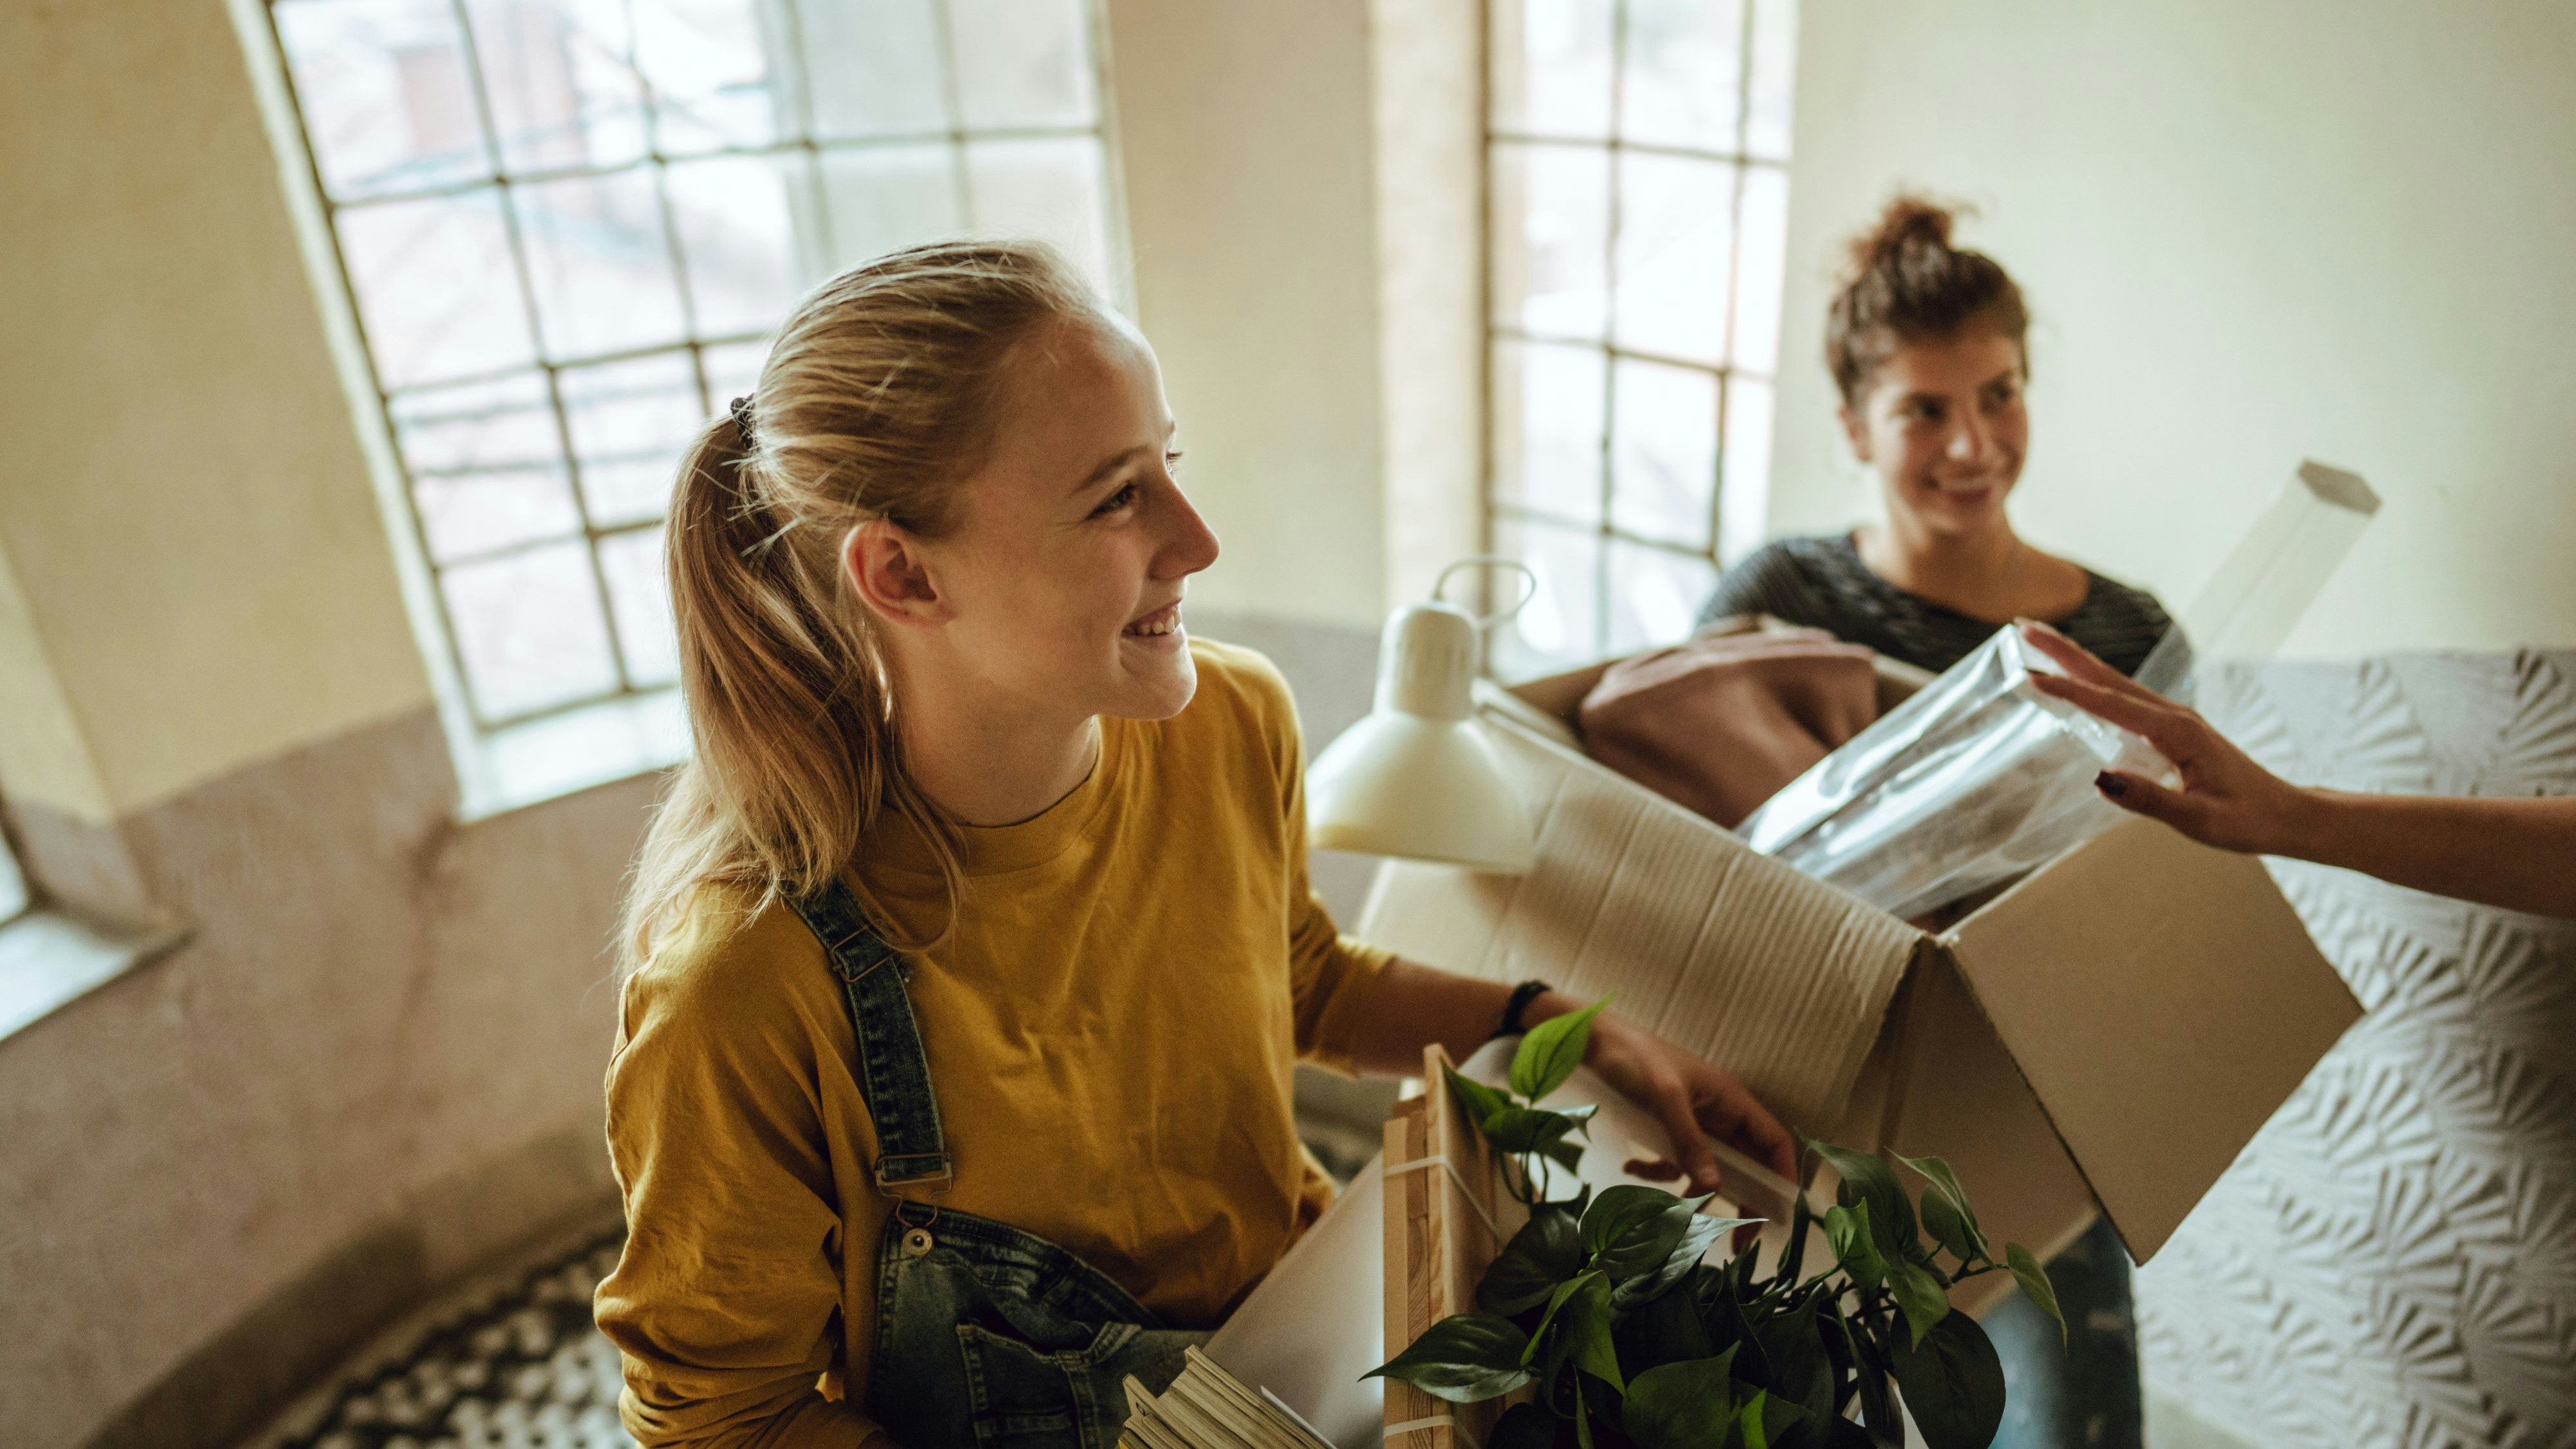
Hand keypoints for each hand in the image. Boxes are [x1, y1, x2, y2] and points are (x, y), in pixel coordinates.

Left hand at [1549, 996, 1799, 1195]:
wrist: (1591, 1040)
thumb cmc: (1634, 1057)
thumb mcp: (1663, 1097)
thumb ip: (1688, 1140)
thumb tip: (1713, 1185)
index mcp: (1730, 1099)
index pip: (1773, 1140)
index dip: (1782, 1175)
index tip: (1779, 1213)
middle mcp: (1718, 1114)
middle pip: (1746, 1163)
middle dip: (1743, 1200)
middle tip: (1740, 1241)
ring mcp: (1693, 1123)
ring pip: (1709, 1168)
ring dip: (1696, 1192)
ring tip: (1680, 1218)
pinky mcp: (1665, 1128)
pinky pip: (1674, 1161)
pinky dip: (1658, 1171)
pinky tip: (1631, 1168)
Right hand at [2017, 620, 2315, 854]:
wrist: (2286, 815)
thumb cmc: (2246, 819)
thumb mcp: (2199, 820)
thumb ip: (2150, 800)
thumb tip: (2099, 780)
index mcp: (2177, 732)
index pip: (2110, 705)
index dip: (2067, 690)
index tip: (2028, 675)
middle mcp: (2173, 716)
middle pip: (2108, 677)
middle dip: (2063, 651)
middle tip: (2022, 628)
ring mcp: (2174, 720)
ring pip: (2115, 683)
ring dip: (2075, 661)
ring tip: (2039, 644)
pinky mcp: (2174, 729)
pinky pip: (2124, 699)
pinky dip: (2094, 683)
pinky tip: (2079, 683)